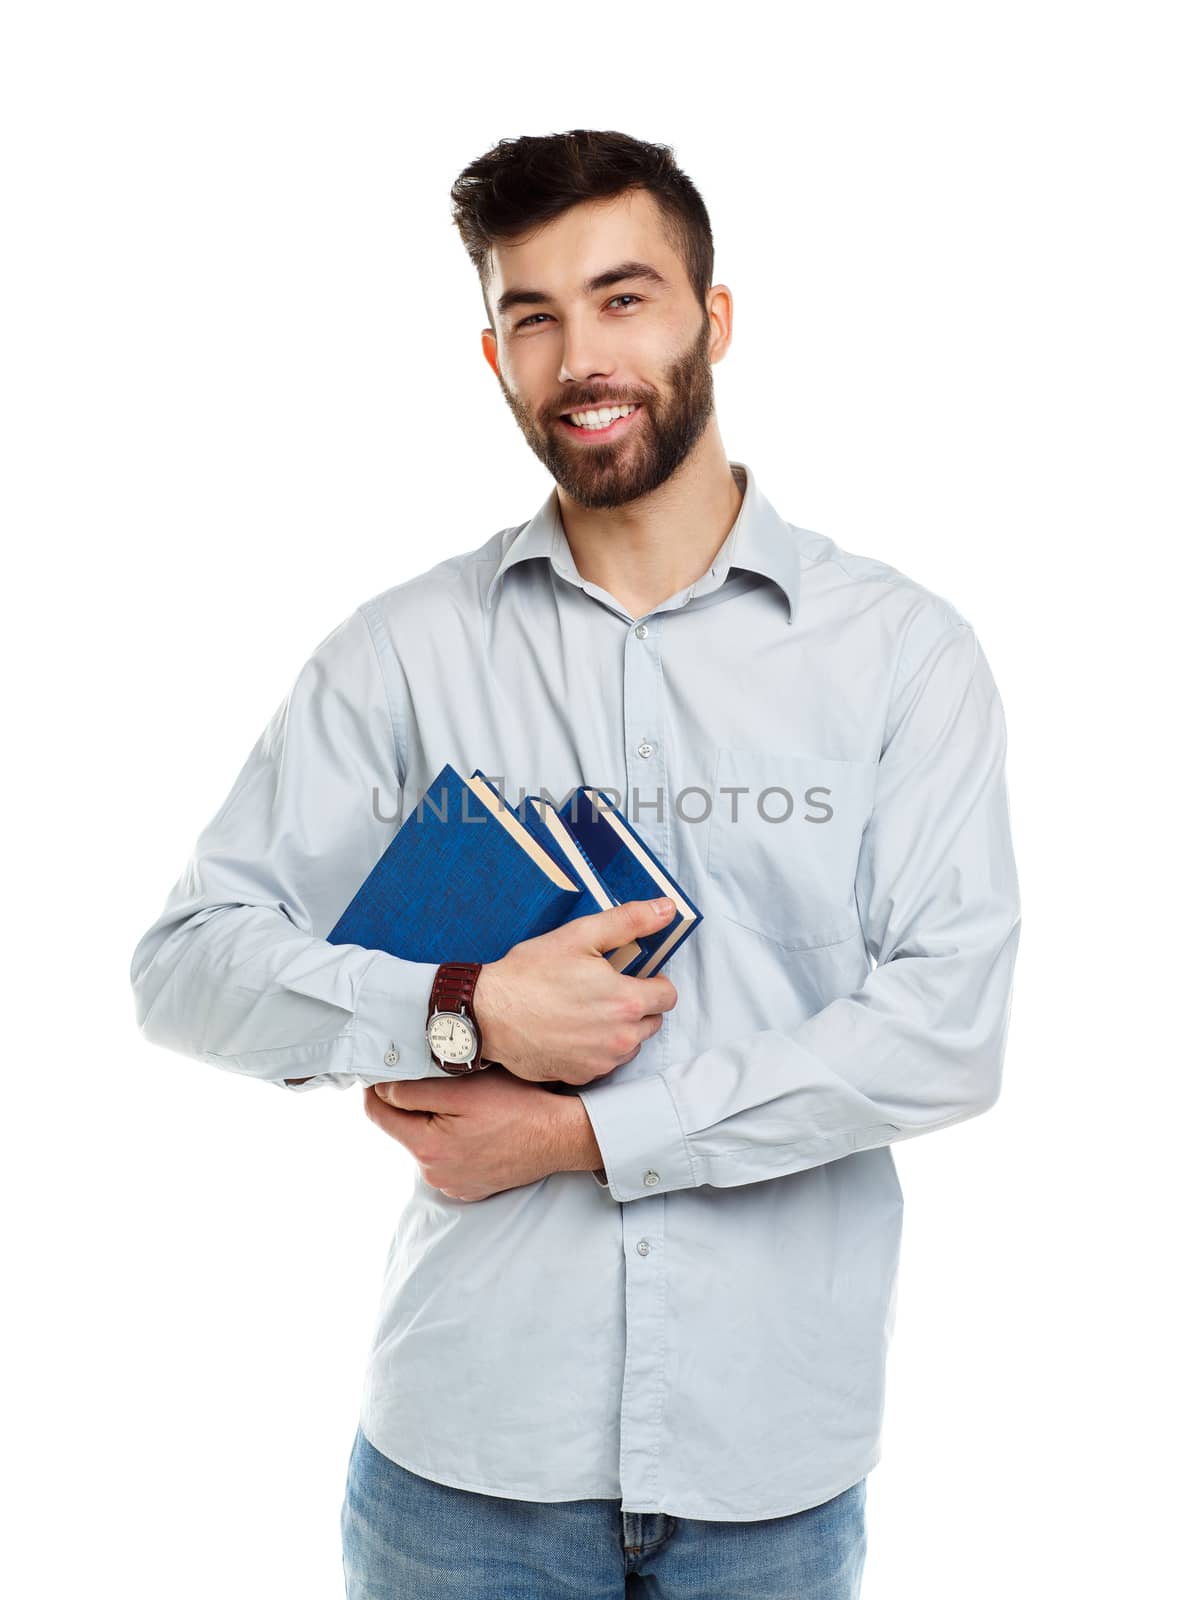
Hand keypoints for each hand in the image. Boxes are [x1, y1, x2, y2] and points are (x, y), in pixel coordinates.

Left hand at [362, 1067, 594, 1200]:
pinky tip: (477, 1127)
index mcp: (426, 1149)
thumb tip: (380, 1089)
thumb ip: (414, 1092)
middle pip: (403, 1129)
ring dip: (433, 1122)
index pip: (378, 1115)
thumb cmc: (516, 1108)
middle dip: (411, 1104)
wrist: (560, 1137)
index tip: (383, 1069)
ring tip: (464, 1104)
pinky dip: (452, 1141)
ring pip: (425, 1143)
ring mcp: (452, 1184)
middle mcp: (433, 1174)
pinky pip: (447, 1159)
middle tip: (438, 1080)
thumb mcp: (463, 1090)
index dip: (376, 1088)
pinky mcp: (469, 1187)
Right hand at [472, 899, 679, 1085]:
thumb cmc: (529, 975)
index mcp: (627, 1001)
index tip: (631, 975)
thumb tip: (666, 909)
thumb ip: (629, 921)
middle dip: (636, 1005)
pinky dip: (595, 1049)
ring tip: (585, 1010)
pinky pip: (604, 1062)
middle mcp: (621, 1037)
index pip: (668, 995)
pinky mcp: (581, 1076)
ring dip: (619, 1029)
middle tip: (603, 990)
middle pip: (652, 1022)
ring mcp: (601, 1061)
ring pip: (630, 1044)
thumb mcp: (579, 936)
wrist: (487, 1014)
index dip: (652, 981)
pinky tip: (571, 1030)